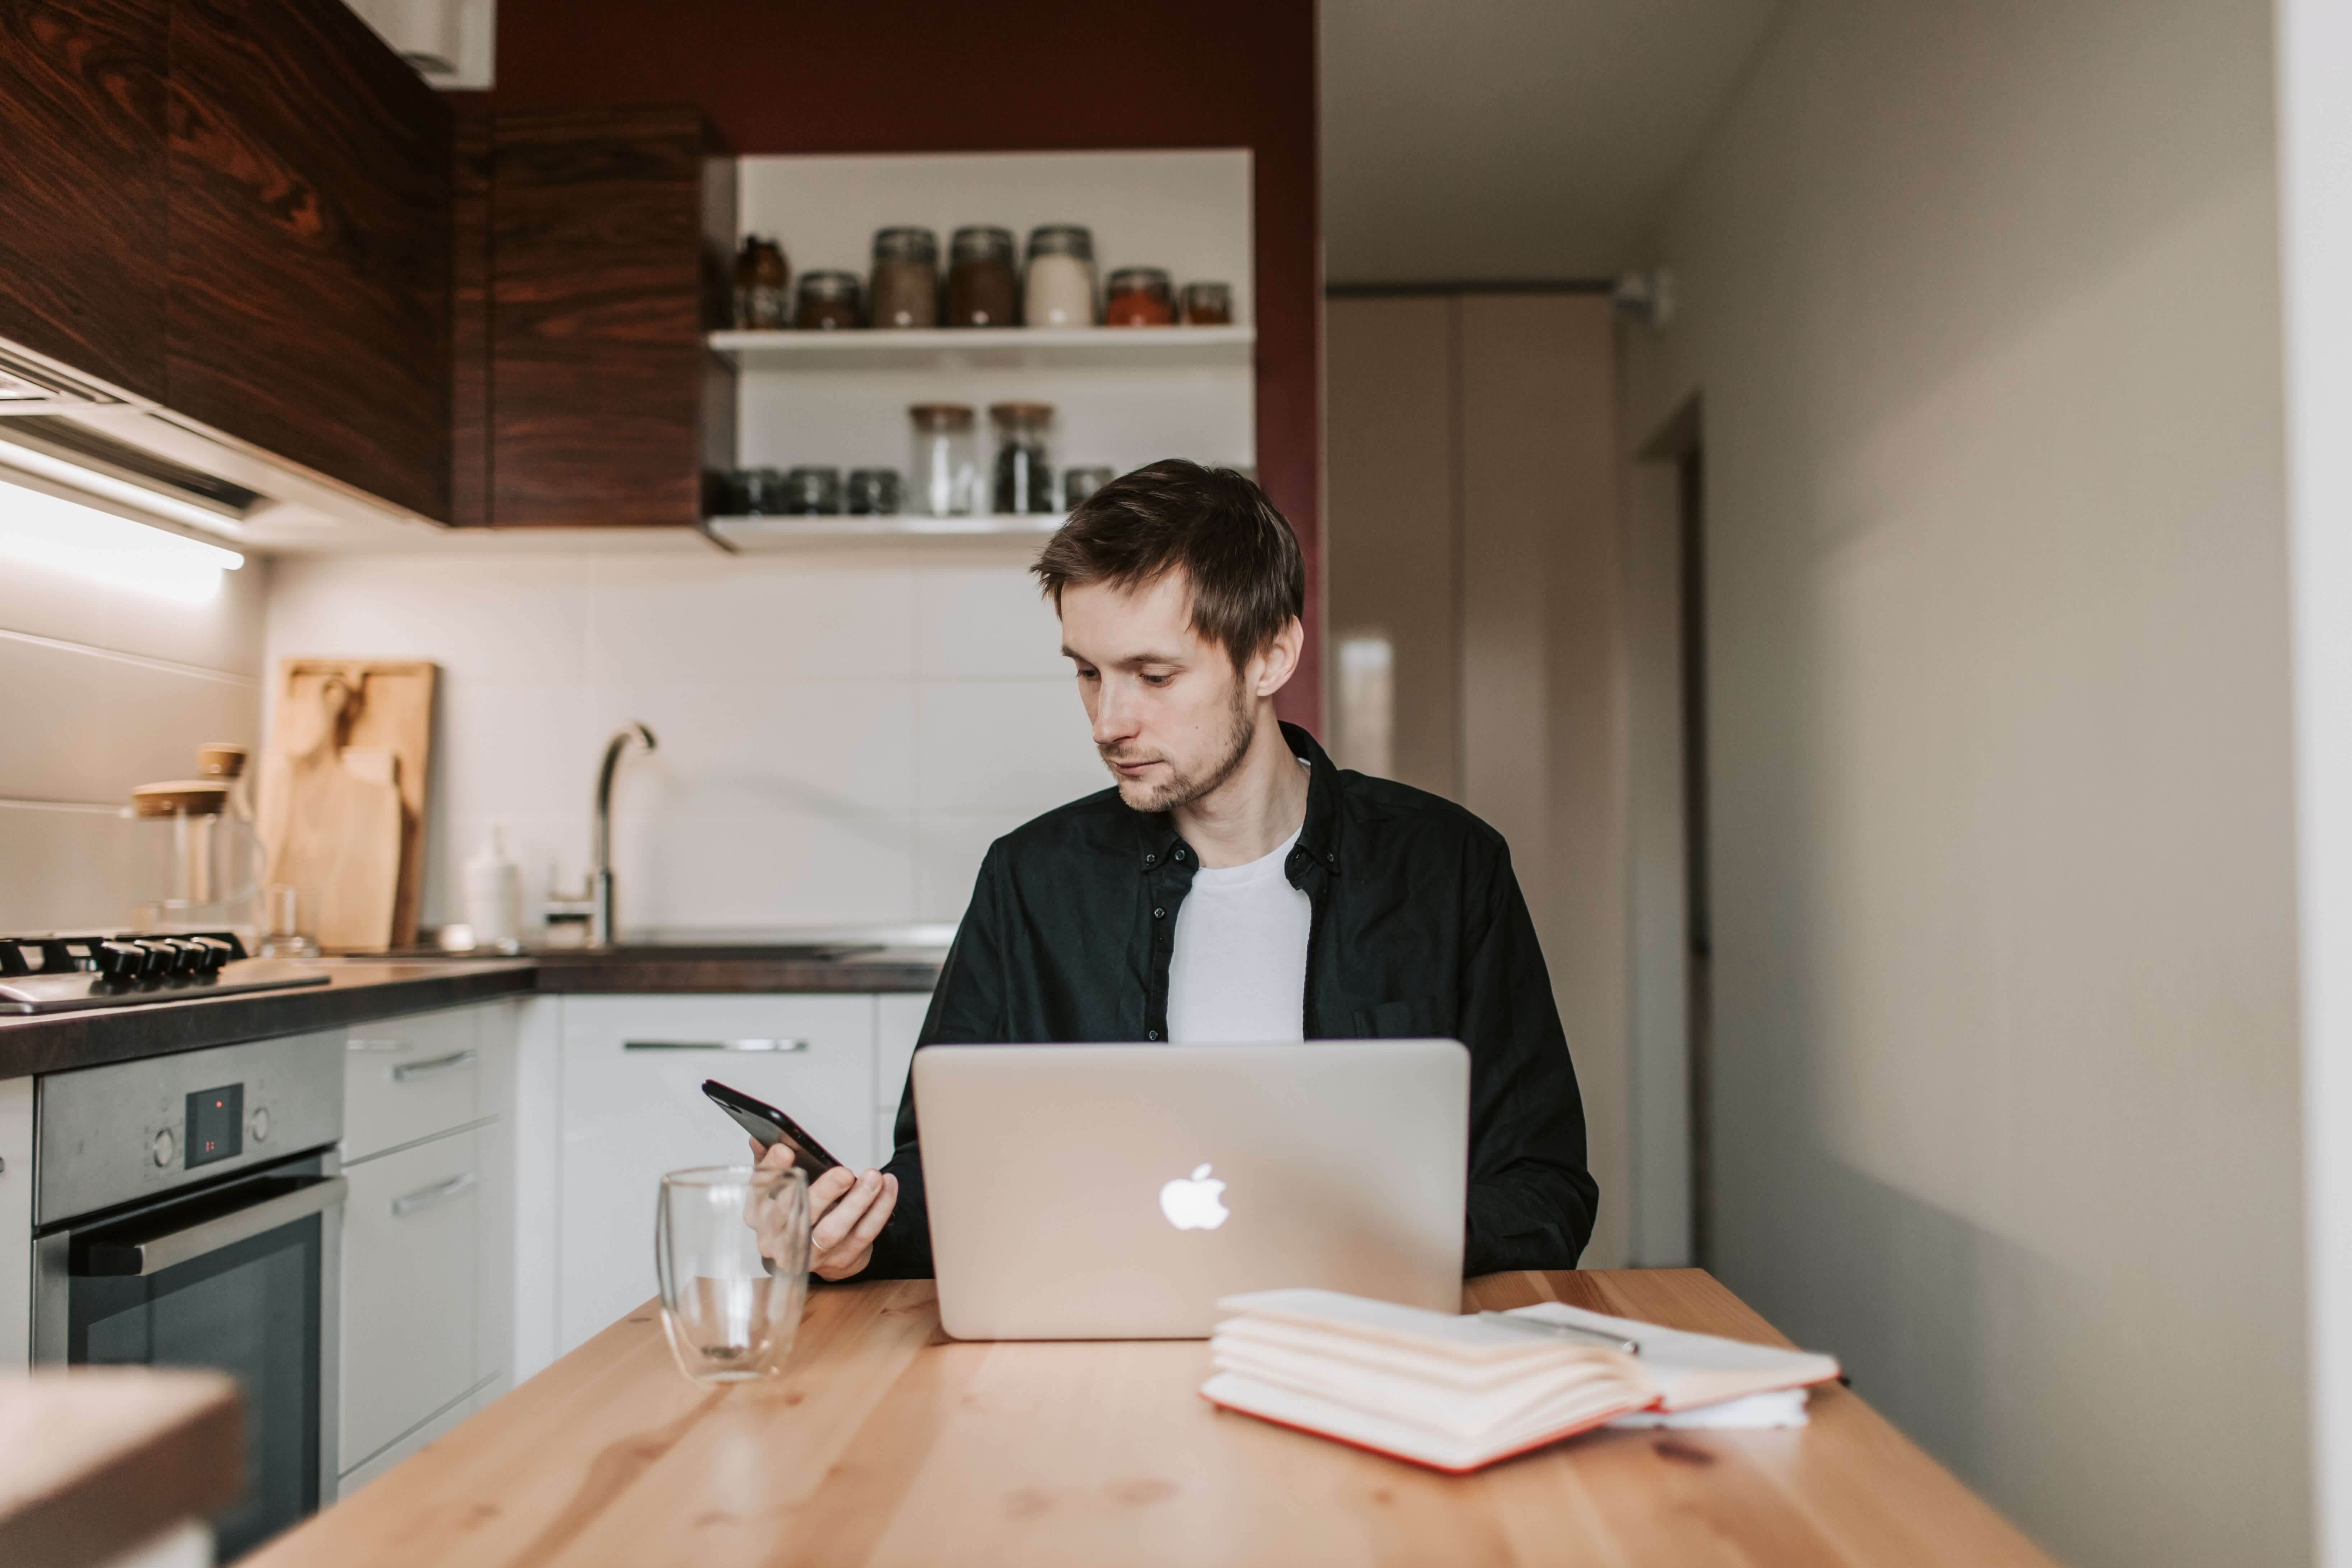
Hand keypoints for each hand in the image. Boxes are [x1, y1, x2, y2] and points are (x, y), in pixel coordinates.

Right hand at [749, 1139, 897, 1281]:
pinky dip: (878, 1209)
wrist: (813, 1253)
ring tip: (873, 1177)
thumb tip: (759, 1138)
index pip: (758, 1192)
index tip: (785, 1150)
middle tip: (843, 1172)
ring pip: (833, 1230)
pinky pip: (863, 1234)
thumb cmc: (795, 1211)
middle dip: (822, 1192)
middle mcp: (779, 1240)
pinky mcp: (841, 1260)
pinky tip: (887, 1186)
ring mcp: (810, 1255)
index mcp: (760, 1215)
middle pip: (797, 1216)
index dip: (771, 1171)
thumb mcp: (779, 1186)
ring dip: (857, 1202)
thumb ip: (770, 1162)